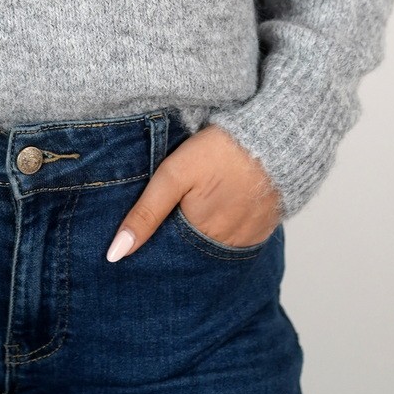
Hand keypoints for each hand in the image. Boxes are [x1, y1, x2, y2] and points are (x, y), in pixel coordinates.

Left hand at [105, 123, 282, 260]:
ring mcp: (247, 240)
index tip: (142, 236)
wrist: (277, 138)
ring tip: (197, 208)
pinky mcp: (263, 230)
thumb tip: (116, 253)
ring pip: (213, 248)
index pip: (168, 254)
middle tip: (174, 212)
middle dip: (177, 242)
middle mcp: (225, 246)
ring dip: (201, 236)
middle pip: (191, 253)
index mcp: (199, 235)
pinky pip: (236, 241)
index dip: (154, 244)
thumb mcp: (174, 175)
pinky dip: (224, 230)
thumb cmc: (221, 151)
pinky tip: (219, 208)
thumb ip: (145, 213)